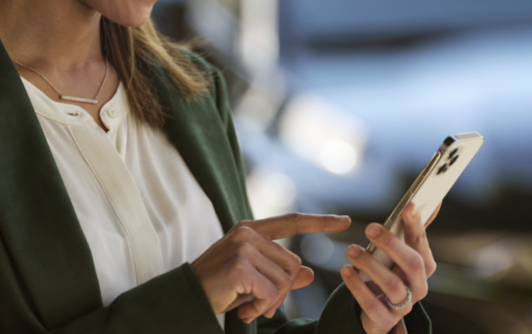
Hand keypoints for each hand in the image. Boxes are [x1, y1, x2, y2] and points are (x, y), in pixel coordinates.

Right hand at [192, 213, 350, 322]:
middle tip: (258, 305)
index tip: (346, 221)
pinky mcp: (240, 267)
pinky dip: (260, 308)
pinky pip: (271, 293)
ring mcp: (243, 248)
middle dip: (282, 291)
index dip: (320, 221)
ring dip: (269, 302)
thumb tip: (309, 273)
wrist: (184, 300)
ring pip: (284, 280)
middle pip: (293, 264)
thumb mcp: (252, 281)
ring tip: (247, 306)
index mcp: (250, 231)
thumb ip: (280, 275)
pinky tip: (242, 310)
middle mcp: (247, 234)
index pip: (291, 222)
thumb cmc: (217, 290)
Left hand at [340, 203, 437, 333]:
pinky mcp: (385, 321)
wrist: (377, 313)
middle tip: (370, 228)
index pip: (422, 243)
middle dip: (392, 244)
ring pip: (393, 285)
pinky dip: (358, 287)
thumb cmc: (389, 274)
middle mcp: (418, 286)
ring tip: (351, 250)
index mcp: (424, 266)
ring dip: (371, 265)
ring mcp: (404, 306)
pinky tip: (346, 271)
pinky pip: (373, 305)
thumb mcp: (398, 254)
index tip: (408, 205)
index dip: (416, 224)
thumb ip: (412, 230)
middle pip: (413, 264)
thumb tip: (434, 200)